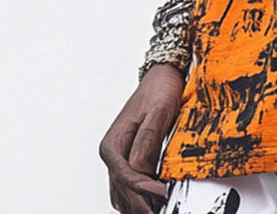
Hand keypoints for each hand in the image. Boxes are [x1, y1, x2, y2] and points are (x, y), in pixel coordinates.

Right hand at [99, 64, 184, 213]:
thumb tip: (141, 169)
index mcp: (114, 144)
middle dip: (141, 204)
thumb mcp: (158, 111)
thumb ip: (148, 140)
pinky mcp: (129, 159)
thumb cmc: (159, 89)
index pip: (126, 177)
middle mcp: (113, 154)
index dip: (144, 190)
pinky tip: (150, 203)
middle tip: (161, 209)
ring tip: (157, 209)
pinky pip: (128, 187)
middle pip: (123, 190)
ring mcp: (119, 158)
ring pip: (123, 193)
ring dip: (138, 204)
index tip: (163, 194)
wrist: (162, 76)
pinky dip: (137, 198)